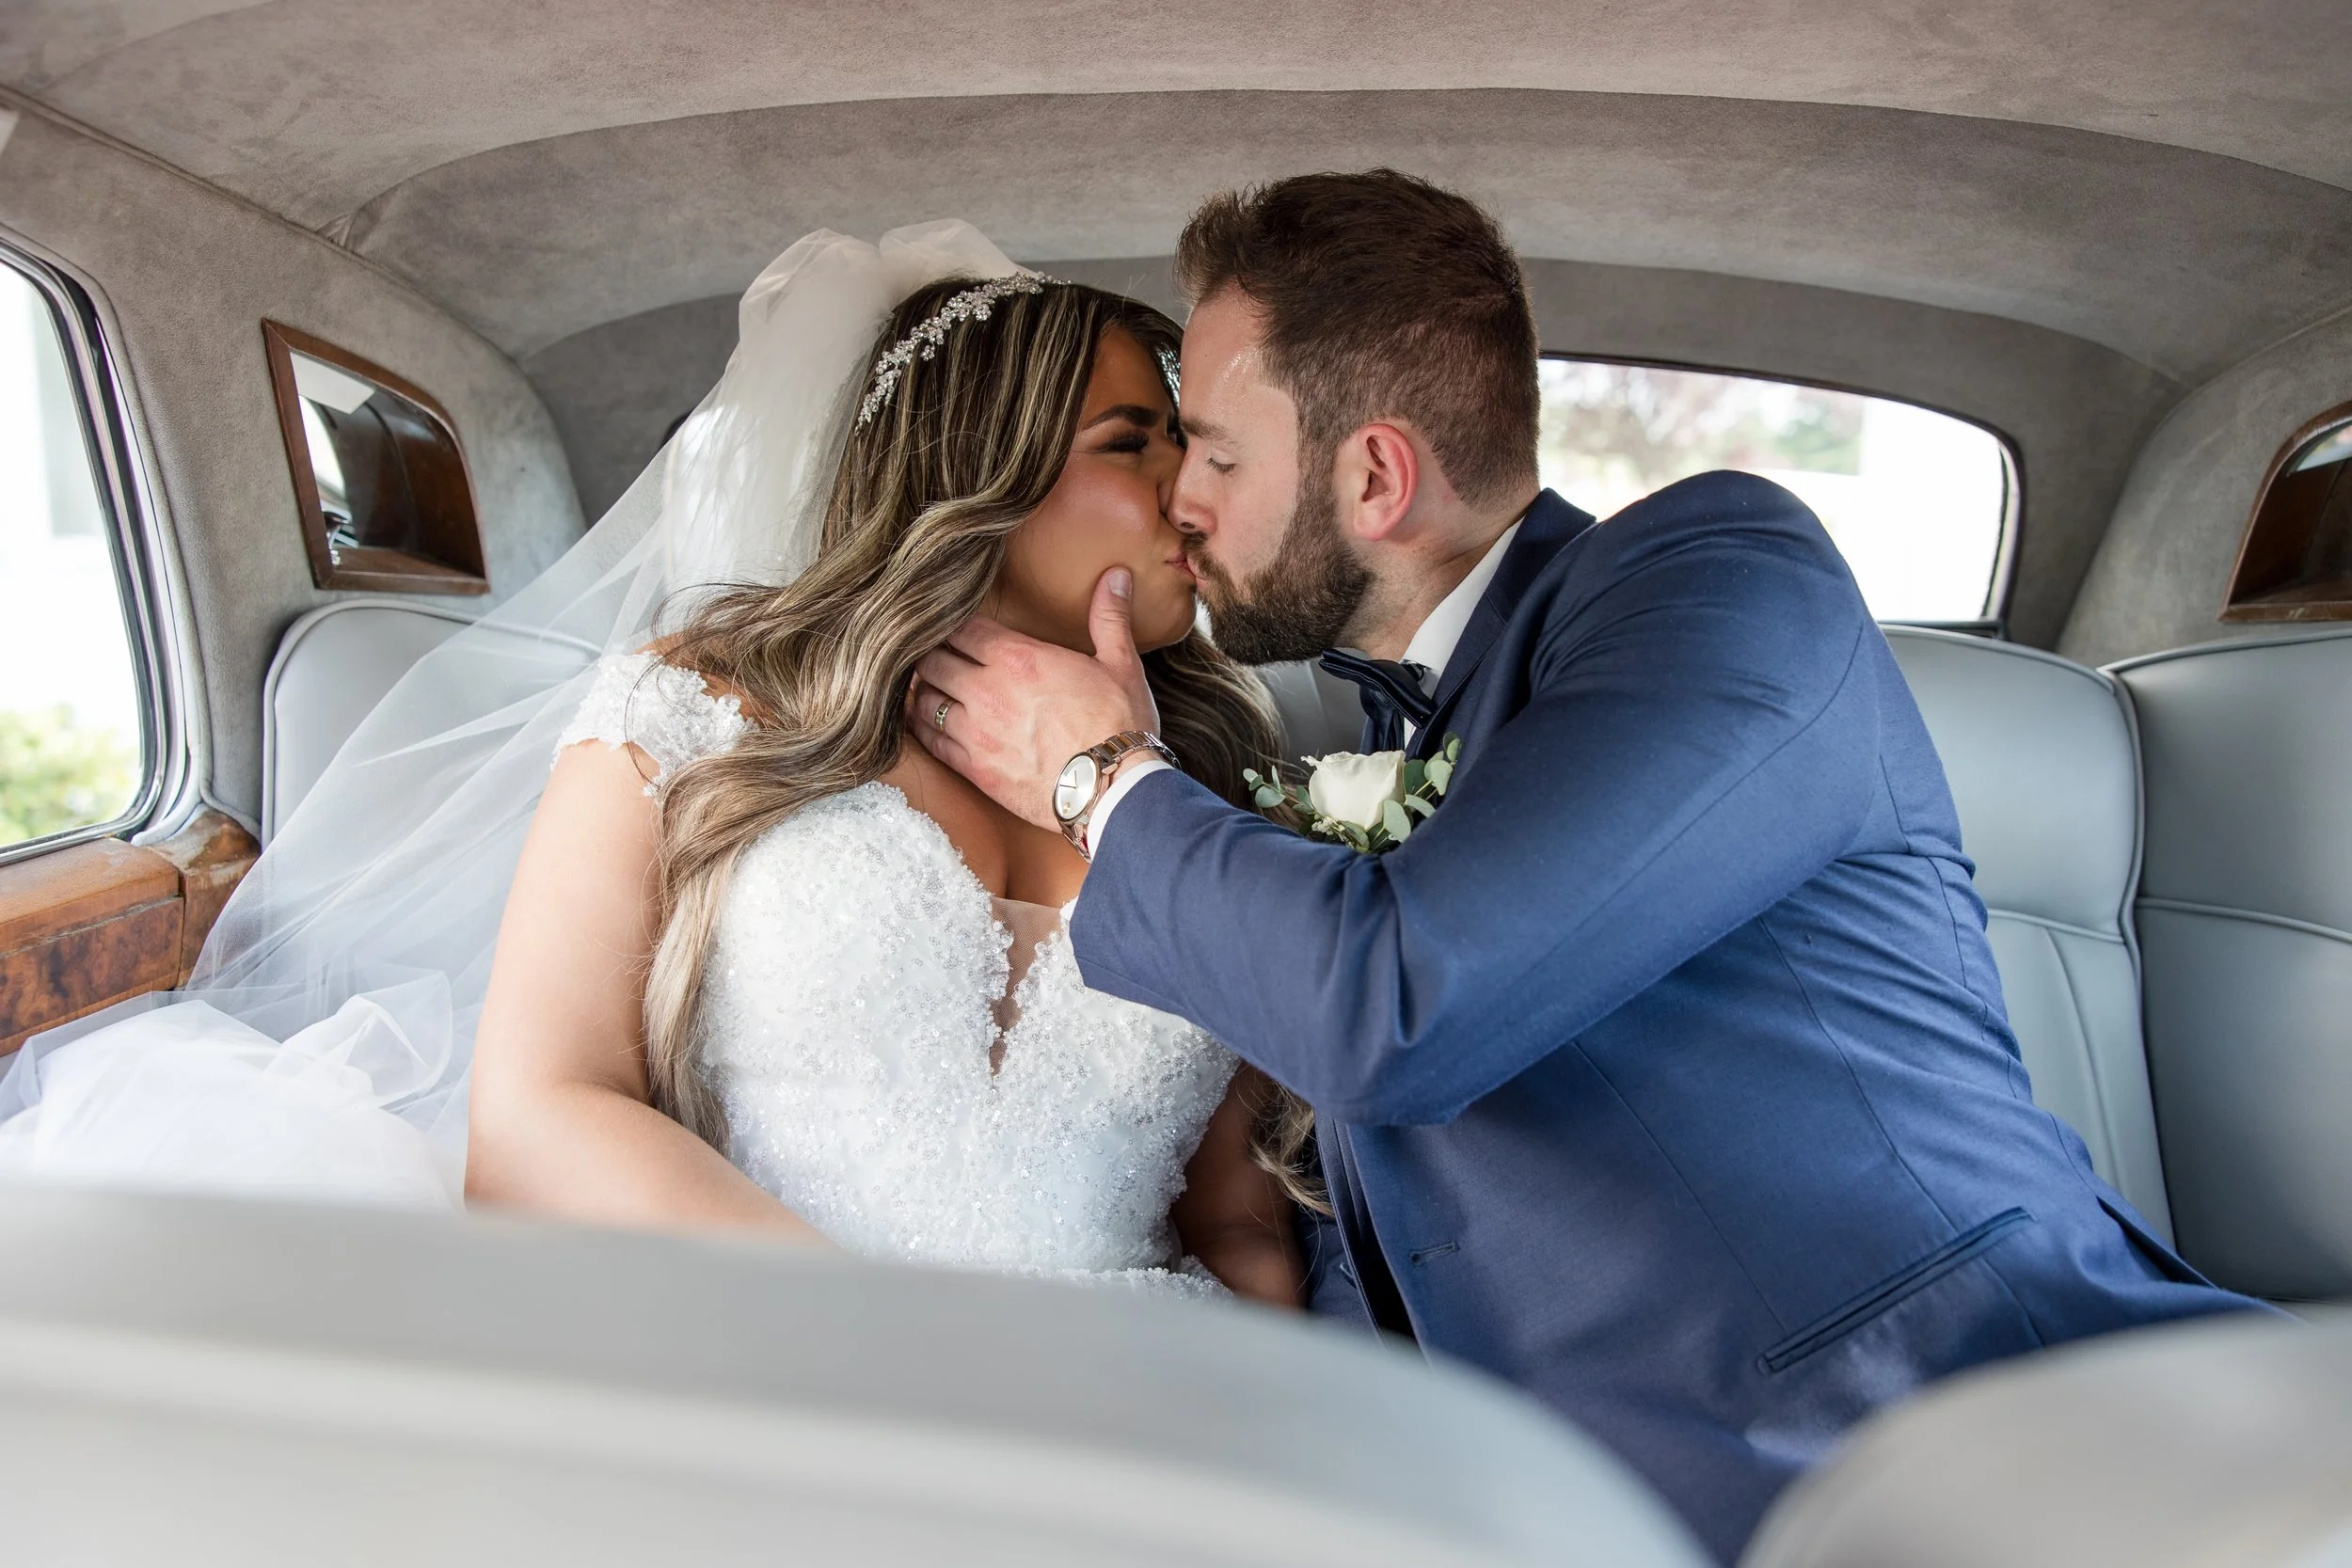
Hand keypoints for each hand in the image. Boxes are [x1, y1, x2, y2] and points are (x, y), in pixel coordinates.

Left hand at [909, 567, 1160, 830]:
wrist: (1113, 791)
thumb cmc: (1119, 726)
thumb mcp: (1120, 665)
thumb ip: (1108, 617)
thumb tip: (1116, 575)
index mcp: (1018, 658)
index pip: (961, 627)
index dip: (953, 624)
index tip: (955, 625)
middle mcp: (987, 690)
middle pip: (931, 660)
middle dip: (931, 653)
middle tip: (935, 653)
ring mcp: (975, 731)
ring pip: (923, 699)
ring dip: (923, 689)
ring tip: (928, 685)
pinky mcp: (972, 769)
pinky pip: (928, 741)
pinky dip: (920, 727)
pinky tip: (923, 721)